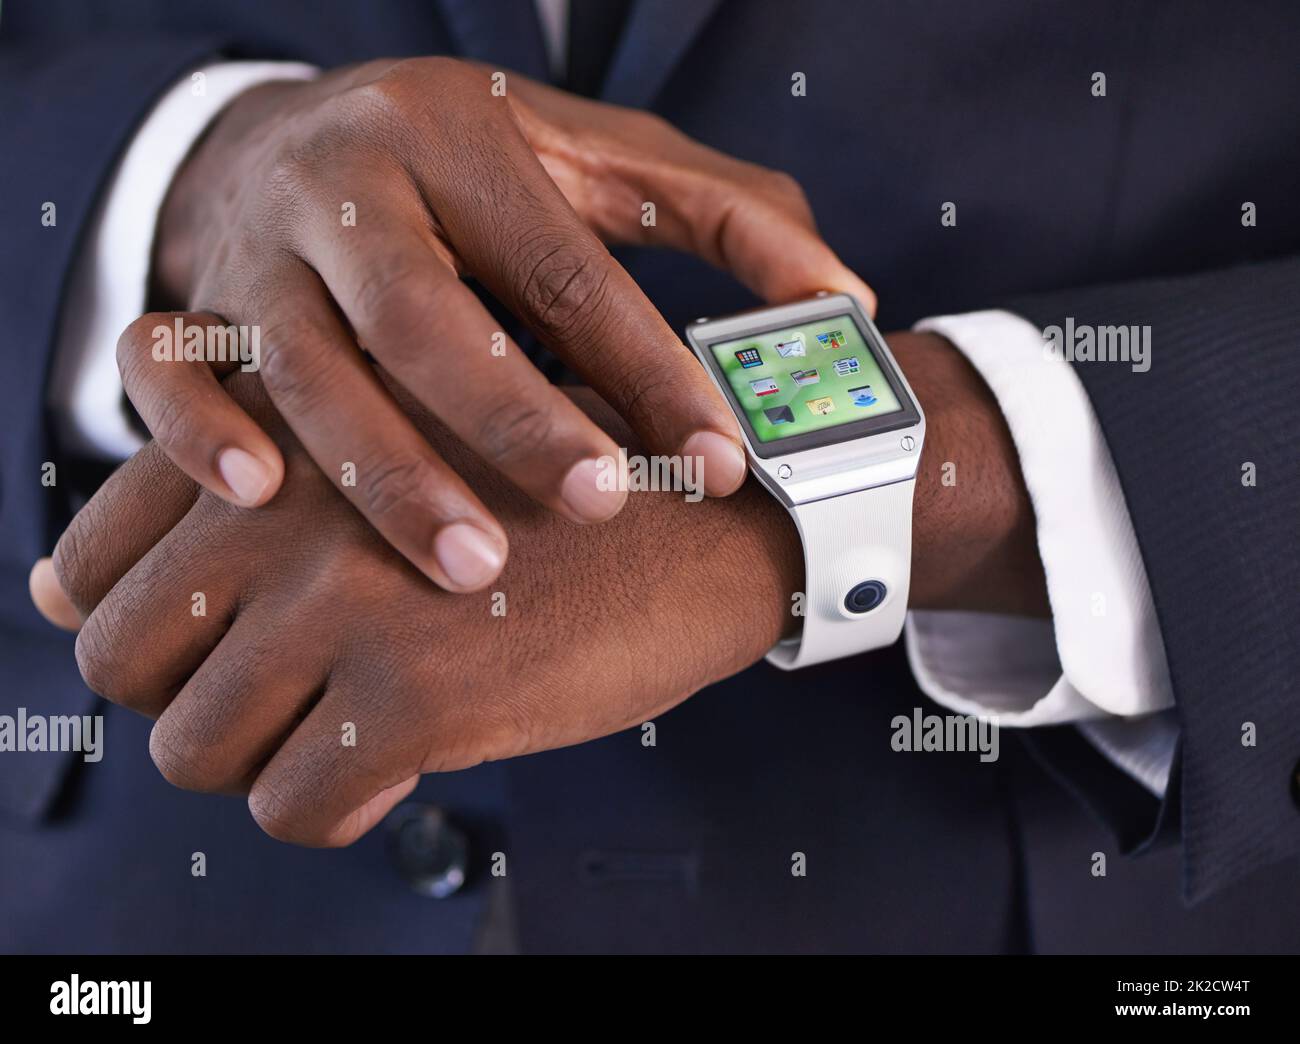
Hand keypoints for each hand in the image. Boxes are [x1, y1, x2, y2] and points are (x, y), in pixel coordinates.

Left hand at [36, 372, 801, 845]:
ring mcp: (344, 603)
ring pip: (194, 749)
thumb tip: (59, 595)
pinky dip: (333, 809)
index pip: (92, 560)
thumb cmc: (556, 484)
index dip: (130, 624)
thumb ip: (243, 493)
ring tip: (346, 731)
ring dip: (262, 761)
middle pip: (121, 659)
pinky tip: (398, 768)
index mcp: (274, 436)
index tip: (197, 649)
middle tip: (280, 698)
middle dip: (190, 698)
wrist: (712, 517)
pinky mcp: (416, 696)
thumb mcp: (397, 436)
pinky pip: (293, 809)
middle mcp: (285, 510)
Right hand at [129, 57, 874, 591]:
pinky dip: (197, 430)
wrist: (293, 130)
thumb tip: (849, 296)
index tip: (721, 458)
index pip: (568, 269)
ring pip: (308, 364)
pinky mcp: (192, 302)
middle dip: (515, 420)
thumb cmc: (474, 166)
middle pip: (429, 314)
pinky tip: (256, 495)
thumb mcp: (597, 163)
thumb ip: (726, 217)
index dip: (648, 365)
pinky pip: (167, 366)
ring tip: (471, 568)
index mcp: (465, 143)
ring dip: (384, 470)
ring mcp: (261, 251)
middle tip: (600, 506)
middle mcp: (354, 190)